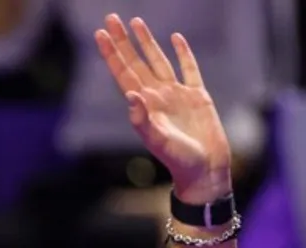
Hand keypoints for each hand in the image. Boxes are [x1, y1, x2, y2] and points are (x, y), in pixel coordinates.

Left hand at [95, 15, 231, 203]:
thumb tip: (130, 95)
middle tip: (110, 18)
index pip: (123, 74)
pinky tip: (176, 38)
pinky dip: (183, 53)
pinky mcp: (197, 97)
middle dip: (123, 41)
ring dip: (146, 42)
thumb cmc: (179, 161)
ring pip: (158, 61)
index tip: (100, 34)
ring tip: (135, 22)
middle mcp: (157, 97)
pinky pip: (189, 69)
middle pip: (136, 62)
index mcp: (144, 106)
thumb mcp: (158, 141)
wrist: (204, 170)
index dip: (112, 54)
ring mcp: (176, 95)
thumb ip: (142, 120)